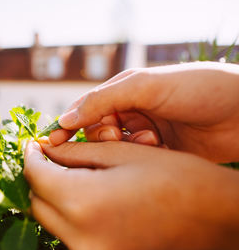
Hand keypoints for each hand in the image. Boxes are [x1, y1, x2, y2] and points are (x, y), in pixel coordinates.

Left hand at [24, 140, 238, 249]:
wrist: (218, 219)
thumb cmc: (176, 178)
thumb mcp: (121, 154)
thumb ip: (74, 152)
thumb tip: (44, 149)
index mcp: (83, 204)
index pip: (36, 177)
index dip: (30, 156)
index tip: (33, 143)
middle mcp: (81, 238)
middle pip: (37, 203)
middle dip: (38, 177)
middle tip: (48, 156)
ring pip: (51, 221)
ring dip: (52, 195)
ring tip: (67, 171)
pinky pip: (71, 235)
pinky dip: (68, 212)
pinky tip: (83, 193)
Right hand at [49, 62, 238, 161]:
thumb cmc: (197, 88)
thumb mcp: (145, 86)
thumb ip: (102, 100)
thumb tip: (64, 118)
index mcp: (124, 93)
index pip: (85, 111)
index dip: (68, 126)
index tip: (52, 143)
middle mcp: (131, 114)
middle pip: (97, 133)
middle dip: (105, 137)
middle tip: (121, 136)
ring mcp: (145, 134)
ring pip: (116, 151)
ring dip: (127, 149)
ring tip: (153, 141)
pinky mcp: (160, 154)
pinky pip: (136, 162)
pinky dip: (143, 159)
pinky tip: (161, 150)